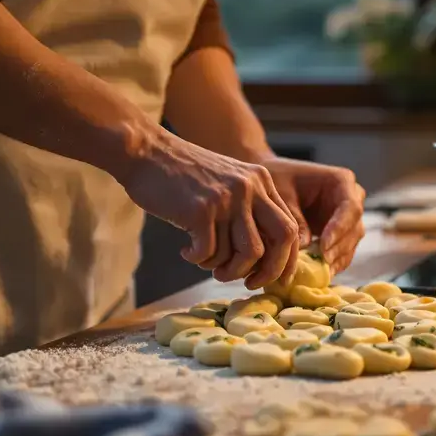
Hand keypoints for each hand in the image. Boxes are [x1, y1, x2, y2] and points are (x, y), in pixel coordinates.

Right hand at [119, 131, 299, 287]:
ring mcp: (227, 198)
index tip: (277, 280)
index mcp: (261, 181)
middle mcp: (250, 188)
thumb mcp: (228, 182)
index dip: (287, 259)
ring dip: (226, 269)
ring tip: (206, 262)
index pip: (290, 227)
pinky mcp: (200, 210)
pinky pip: (209, 253)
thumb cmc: (183, 175)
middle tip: (248, 283)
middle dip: (267, 271)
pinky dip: (197, 260)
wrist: (145, 151)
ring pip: (245, 254)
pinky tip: (186, 250)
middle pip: (279, 241)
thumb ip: (248, 210)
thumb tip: (261, 259)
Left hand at [260, 157, 365, 272]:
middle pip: (355, 227)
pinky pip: (343, 251)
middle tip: (322, 261)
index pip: (350, 207)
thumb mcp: (283, 196)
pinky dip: (333, 263)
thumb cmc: (279, 180)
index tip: (323, 245)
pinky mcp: (340, 233)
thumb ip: (294, 219)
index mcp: (341, 181)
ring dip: (337, 258)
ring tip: (319, 271)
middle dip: (339, 246)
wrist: (275, 180)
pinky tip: (320, 273)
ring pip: (351, 242)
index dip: (339, 228)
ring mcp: (347, 218)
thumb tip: (305, 246)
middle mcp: (351, 199)